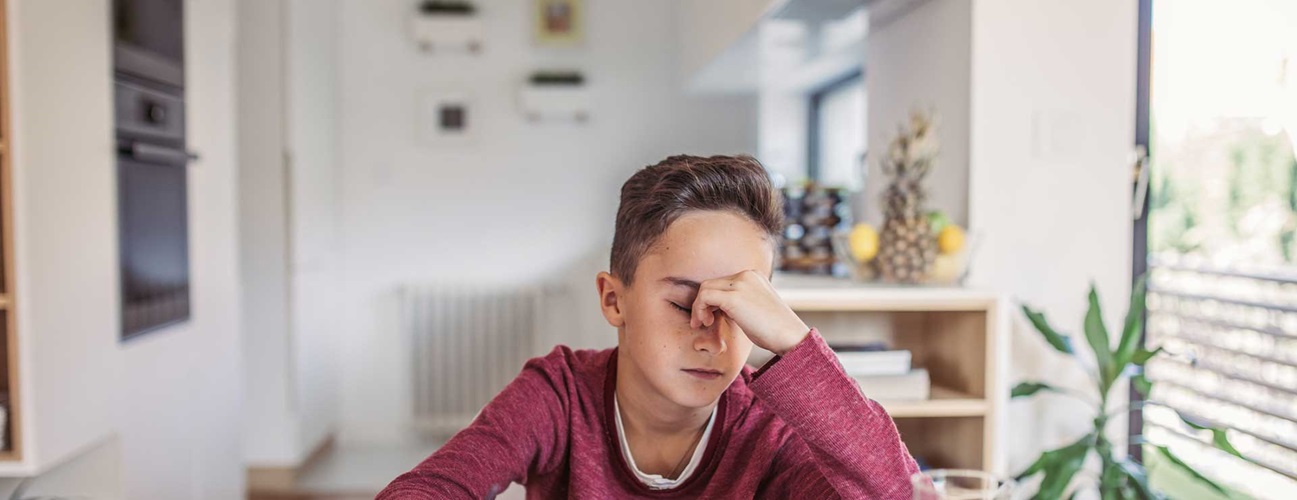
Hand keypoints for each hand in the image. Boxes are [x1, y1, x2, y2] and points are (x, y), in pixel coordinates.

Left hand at [689, 270, 809, 354]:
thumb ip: (739, 302)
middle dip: (702, 302)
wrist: (790, 337)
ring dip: (699, 306)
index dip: (712, 300)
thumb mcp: (755, 308)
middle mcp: (746, 275)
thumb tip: (717, 307)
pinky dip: (699, 309)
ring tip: (703, 323)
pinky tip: (706, 323)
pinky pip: (705, 297)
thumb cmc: (774, 330)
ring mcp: (740, 284)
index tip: (711, 317)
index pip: (722, 282)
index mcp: (753, 275)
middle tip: (703, 321)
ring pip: (705, 288)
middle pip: (711, 283)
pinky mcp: (733, 298)